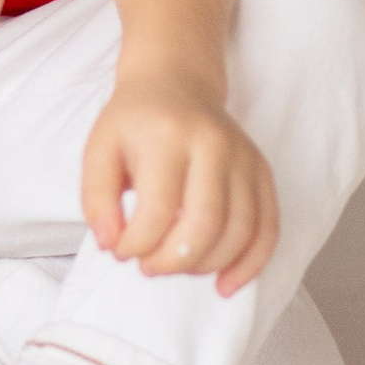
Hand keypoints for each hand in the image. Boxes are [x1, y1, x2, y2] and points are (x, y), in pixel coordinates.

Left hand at [81, 71, 279, 294]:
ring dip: (208, 265)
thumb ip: (96, 198)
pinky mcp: (262, 170)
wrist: (175, 80)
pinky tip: (226, 284)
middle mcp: (213, 144)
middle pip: (205, 223)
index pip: (158, 209)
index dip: (137, 245)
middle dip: (174, 261)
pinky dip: (251, 263)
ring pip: (240, 230)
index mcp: (167, 135)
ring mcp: (243, 157)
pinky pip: (268, 226)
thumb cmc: (135, 121)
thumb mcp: (99, 149)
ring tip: (178, 267)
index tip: (121, 252)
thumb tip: (110, 243)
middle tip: (150, 268)